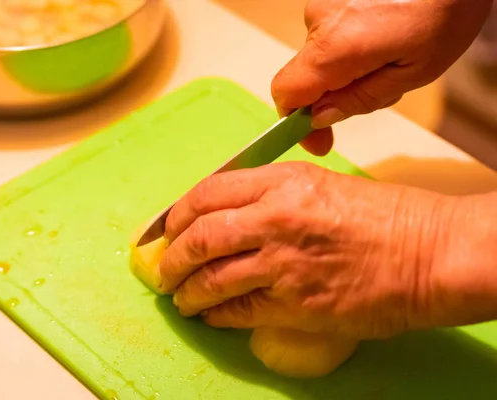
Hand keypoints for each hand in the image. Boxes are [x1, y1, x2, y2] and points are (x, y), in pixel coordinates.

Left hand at [158, 162, 453, 338]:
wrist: (427, 253)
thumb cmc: (382, 217)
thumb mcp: (321, 186)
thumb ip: (270, 195)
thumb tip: (227, 216)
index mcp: (281, 181)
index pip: (207, 192)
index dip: (177, 214)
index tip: (166, 229)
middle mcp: (274, 217)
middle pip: (200, 235)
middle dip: (172, 257)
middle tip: (164, 270)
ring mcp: (282, 261)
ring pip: (211, 277)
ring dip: (187, 291)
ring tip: (181, 299)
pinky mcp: (294, 303)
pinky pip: (238, 310)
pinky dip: (216, 314)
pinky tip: (211, 315)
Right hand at [274, 0, 492, 155]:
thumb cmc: (446, 8)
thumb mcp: (414, 71)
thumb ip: (361, 99)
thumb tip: (320, 118)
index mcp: (336, 46)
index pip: (286, 92)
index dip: (294, 121)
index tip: (316, 139)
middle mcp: (319, 19)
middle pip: (307, 74)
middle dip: (336, 92)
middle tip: (383, 86)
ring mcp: (323, 0)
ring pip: (321, 52)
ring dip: (347, 65)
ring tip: (393, 50)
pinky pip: (331, 29)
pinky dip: (352, 41)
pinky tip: (385, 31)